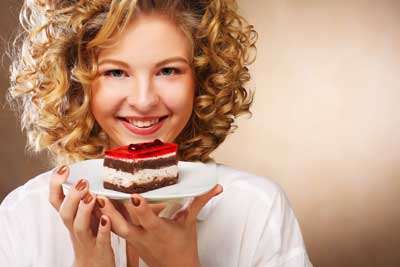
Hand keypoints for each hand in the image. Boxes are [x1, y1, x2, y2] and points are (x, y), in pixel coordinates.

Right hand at [49, 165, 114, 266]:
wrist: (93, 266)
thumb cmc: (90, 235)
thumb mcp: (84, 215)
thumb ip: (84, 198)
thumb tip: (88, 172)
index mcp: (71, 218)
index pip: (56, 200)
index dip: (56, 185)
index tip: (63, 168)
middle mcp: (75, 227)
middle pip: (65, 212)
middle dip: (72, 196)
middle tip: (82, 181)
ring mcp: (86, 238)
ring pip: (79, 226)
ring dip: (84, 210)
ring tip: (91, 196)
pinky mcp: (100, 249)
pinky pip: (100, 239)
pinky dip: (102, 229)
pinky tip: (107, 218)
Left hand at [96, 184, 222, 266]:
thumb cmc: (183, 246)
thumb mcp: (190, 222)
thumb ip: (200, 202)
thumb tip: (216, 188)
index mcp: (159, 230)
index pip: (149, 219)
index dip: (141, 208)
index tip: (134, 195)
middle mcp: (144, 236)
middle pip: (123, 225)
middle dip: (111, 211)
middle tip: (99, 194)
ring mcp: (134, 240)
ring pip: (114, 227)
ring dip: (103, 213)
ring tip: (92, 196)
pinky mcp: (129, 241)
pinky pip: (114, 229)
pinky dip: (105, 218)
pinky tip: (96, 206)